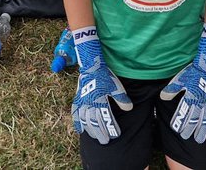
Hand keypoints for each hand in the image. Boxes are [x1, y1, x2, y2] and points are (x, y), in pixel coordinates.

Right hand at [72, 28, 132, 144]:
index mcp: (99, 99)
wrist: (91, 64)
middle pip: (94, 122)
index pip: (105, 118)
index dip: (110, 128)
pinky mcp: (78, 99)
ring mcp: (82, 101)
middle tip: (105, 141)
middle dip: (100, 132)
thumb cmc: (104, 75)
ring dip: (89, 130)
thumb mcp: (116, 86)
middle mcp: (89, 102)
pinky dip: (77, 122)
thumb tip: (129, 108)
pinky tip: (79, 130)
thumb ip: (121, 98)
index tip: (115, 135)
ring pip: (84, 120)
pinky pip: (75, 113)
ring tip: (95, 137)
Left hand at [160, 25, 205, 143]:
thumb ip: (171, 90)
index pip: (184, 113)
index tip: (177, 130)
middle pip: (195, 119)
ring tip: (199, 139)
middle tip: (186, 137)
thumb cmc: (192, 72)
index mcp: (190, 97)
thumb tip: (163, 97)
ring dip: (202, 130)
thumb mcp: (179, 79)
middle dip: (190, 129)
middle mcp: (200, 102)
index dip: (181, 122)